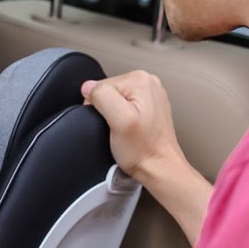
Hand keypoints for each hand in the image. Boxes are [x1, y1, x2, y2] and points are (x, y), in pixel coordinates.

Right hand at [81, 69, 182, 184]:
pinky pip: (124, 107)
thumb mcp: (118, 120)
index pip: (100, 85)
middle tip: (120, 128)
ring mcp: (150, 94)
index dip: (98, 107)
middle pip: (108, 90)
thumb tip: (88, 87)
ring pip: (115, 100)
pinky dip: (123, 118)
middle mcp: (148, 83)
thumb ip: (101, 96)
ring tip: (127, 130)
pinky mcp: (149, 106)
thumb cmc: (143, 150)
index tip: (112, 122)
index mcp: (140, 80)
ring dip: (115, 115)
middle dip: (107, 111)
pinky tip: (132, 129)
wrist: (159, 167)